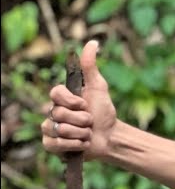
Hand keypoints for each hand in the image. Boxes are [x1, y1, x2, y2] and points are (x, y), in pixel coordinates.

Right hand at [42, 41, 109, 159]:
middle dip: (81, 119)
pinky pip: (54, 144)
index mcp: (61, 98)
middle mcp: (52, 112)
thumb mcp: (99, 87)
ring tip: (87, 133)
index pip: (55, 93)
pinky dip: (74, 145)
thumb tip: (92, 42)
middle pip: (59, 113)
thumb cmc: (104, 111)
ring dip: (80, 133)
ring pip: (58, 129)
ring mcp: (50, 129)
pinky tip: (83, 143)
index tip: (85, 104)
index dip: (72, 101)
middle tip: (90, 121)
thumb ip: (91, 67)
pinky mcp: (51, 145)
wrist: (110, 136)